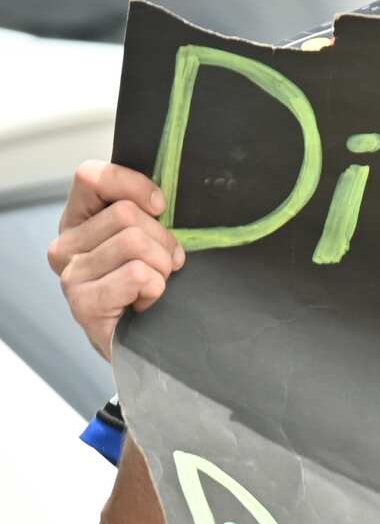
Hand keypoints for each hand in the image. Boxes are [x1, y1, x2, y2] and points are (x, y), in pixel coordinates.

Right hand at [47, 160, 184, 360]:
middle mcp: (66, 245)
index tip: (161, 208)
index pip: (92, 176)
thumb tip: (164, 199)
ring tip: (156, 286)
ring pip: (135, 242)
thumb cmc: (151, 289)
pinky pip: (138, 274)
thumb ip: (147, 215)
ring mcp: (71, 275)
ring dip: (163, 267)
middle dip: (164, 240)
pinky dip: (156, 289)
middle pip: (128, 214)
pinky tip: (147, 303)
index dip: (135, 185)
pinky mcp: (84, 303)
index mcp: (79, 220)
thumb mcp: (150, 242)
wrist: (145, 346)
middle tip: (167, 266)